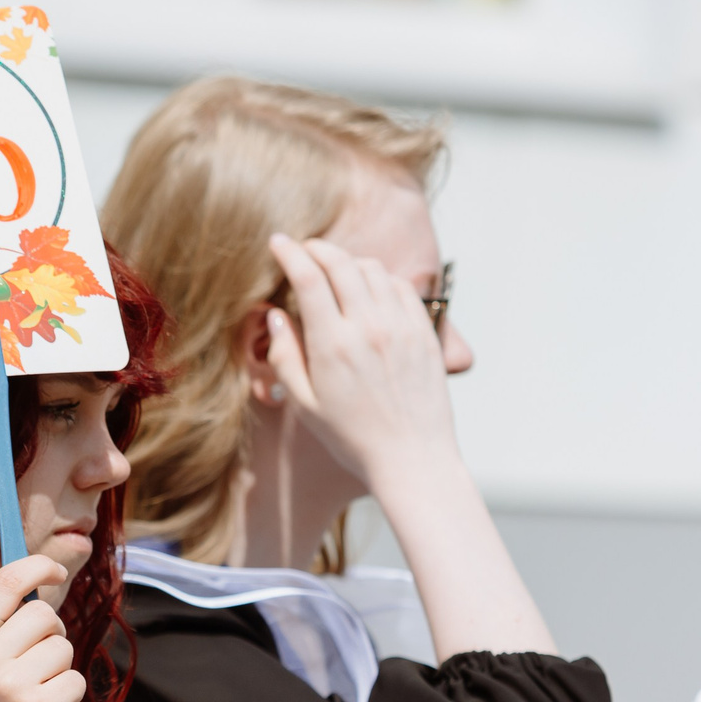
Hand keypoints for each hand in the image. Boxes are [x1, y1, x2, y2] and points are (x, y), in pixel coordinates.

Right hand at [0, 557, 80, 701]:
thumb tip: (38, 591)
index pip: (2, 584)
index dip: (35, 567)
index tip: (54, 569)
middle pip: (43, 615)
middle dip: (52, 636)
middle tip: (38, 667)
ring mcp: (9, 685)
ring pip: (63, 648)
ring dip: (59, 671)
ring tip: (34, 698)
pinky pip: (74, 680)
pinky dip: (67, 699)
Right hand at [260, 233, 554, 656]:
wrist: (412, 459)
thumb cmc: (353, 439)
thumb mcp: (306, 405)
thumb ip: (286, 356)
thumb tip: (276, 314)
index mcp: (333, 346)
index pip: (309, 278)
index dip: (290, 253)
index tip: (277, 242)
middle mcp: (369, 328)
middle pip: (341, 263)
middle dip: (317, 249)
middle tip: (304, 250)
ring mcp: (401, 328)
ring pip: (373, 270)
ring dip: (349, 262)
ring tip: (335, 272)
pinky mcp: (424, 334)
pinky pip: (401, 288)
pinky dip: (380, 279)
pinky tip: (369, 290)